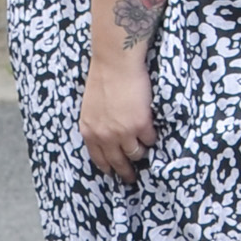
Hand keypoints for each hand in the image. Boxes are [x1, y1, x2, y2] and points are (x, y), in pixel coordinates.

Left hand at [80, 56, 156, 182]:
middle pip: (118, 162)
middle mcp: (104, 136)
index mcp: (89, 131)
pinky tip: (151, 130)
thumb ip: (97, 124)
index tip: (113, 173)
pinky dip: (151, 137)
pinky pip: (149, 140)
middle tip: (131, 177)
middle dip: (126, 172)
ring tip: (144, 150)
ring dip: (140, 152)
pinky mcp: (140, 125)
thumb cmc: (103, 78)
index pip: (98, 159)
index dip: (108, 168)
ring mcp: (123, 132)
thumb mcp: (90, 107)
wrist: (115, 63)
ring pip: (135, 153)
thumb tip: (107, 138)